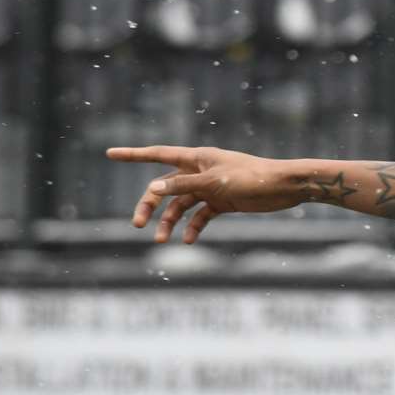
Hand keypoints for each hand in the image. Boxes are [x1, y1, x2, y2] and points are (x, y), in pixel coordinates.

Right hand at [105, 145, 300, 243]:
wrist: (284, 187)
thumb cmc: (252, 178)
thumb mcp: (215, 183)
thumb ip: (184, 186)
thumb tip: (153, 189)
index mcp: (196, 158)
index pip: (158, 154)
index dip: (133, 155)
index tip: (110, 153)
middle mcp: (200, 171)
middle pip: (165, 187)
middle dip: (150, 205)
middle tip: (138, 224)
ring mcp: (211, 187)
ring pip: (181, 204)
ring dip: (170, 222)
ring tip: (161, 240)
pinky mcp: (223, 202)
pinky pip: (201, 215)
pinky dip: (193, 227)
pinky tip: (189, 241)